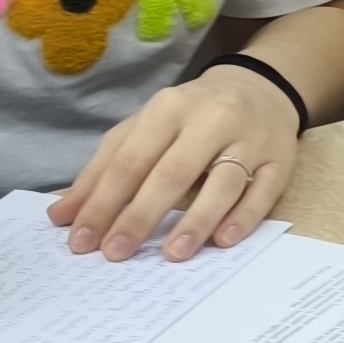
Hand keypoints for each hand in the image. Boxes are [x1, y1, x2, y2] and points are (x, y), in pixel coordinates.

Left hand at [53, 64, 301, 261]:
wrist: (259, 87)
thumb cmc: (190, 116)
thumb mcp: (144, 129)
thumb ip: (104, 168)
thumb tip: (63, 215)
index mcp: (169, 108)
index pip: (130, 160)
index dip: (103, 202)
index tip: (82, 240)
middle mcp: (210, 120)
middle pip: (172, 172)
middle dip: (140, 216)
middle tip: (116, 253)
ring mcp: (249, 140)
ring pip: (222, 183)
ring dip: (196, 221)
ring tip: (172, 255)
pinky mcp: (279, 160)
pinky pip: (262, 192)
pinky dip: (243, 217)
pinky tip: (223, 241)